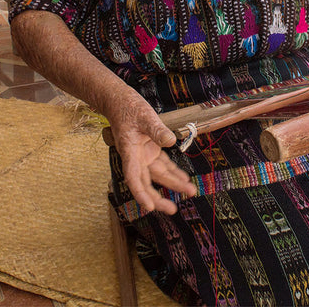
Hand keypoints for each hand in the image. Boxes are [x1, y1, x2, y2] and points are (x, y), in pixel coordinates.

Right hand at [106, 96, 195, 214]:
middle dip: (159, 198)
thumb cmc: (127, 107)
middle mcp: (135, 157)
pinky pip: (163, 165)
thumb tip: (170, 141)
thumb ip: (157, 129)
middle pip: (146, 183)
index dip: (140, 194)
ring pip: (158, 175)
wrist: (118, 100)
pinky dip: (173, 171)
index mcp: (129, 151)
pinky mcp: (150, 149)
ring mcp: (143, 154)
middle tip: (173, 209)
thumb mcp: (144, 116)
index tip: (148, 207)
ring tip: (189, 192)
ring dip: (173, 184)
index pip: (133, 177)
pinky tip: (184, 179)